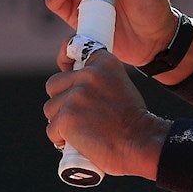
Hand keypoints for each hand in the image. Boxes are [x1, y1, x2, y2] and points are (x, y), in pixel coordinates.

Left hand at [44, 48, 167, 178]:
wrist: (142, 143)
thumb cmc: (134, 121)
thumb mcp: (121, 86)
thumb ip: (98, 80)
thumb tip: (71, 84)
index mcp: (105, 63)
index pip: (74, 47)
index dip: (66, 60)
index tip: (67, 69)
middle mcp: (89, 75)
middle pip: (54, 84)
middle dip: (62, 99)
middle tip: (81, 114)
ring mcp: (76, 97)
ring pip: (50, 108)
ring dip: (61, 122)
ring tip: (84, 130)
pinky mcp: (66, 118)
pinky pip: (51, 130)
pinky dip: (62, 140)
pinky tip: (80, 142)